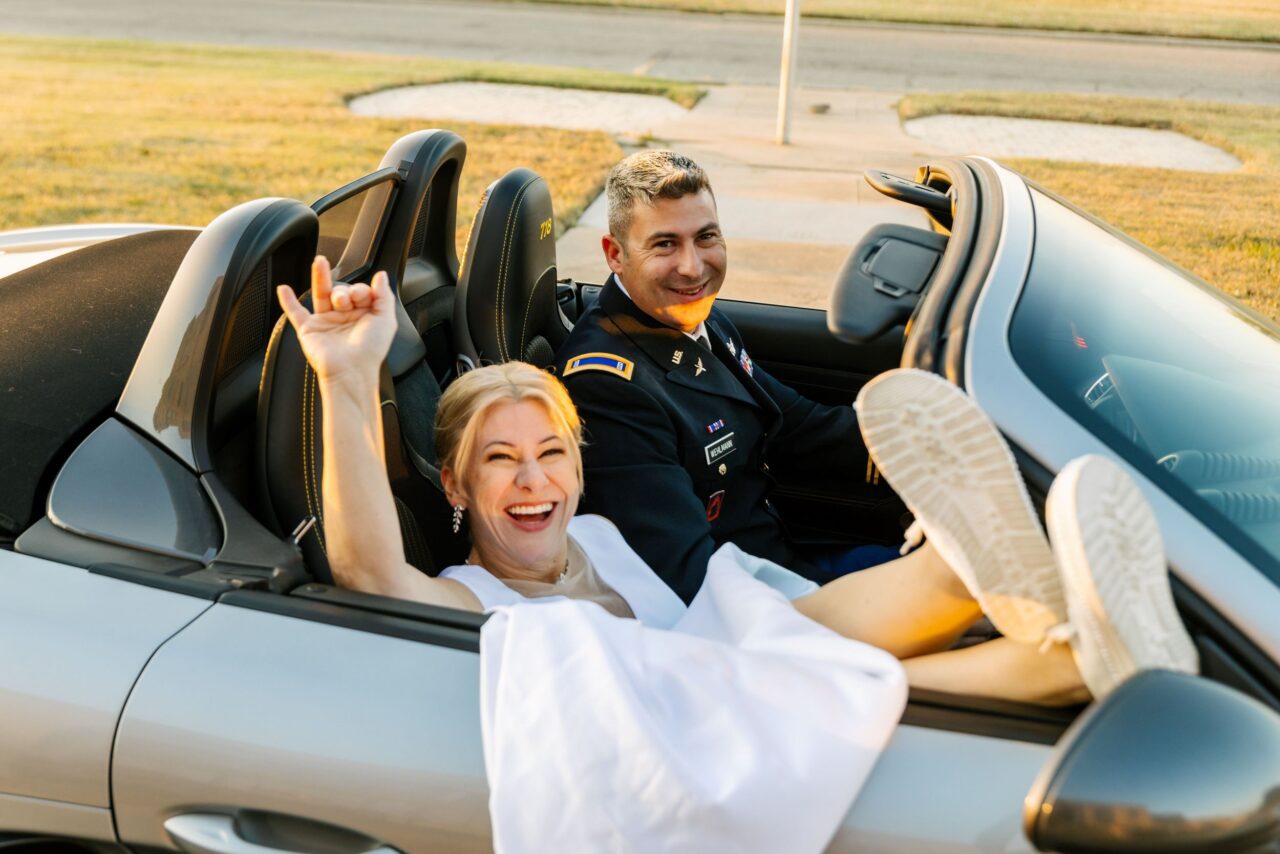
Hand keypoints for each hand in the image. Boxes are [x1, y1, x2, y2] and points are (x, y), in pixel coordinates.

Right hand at [277, 256, 396, 384]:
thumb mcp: (386, 320)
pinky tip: (283, 288)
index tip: (362, 297)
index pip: (360, 292)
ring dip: (320, 277)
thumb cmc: (370, 351)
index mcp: (363, 316)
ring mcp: (326, 323)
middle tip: (346, 300)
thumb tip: (381, 276)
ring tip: (319, 261)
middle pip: (341, 291)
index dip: (361, 290)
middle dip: (344, 291)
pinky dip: (288, 301)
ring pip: (321, 295)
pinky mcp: (309, 329)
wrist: (350, 371)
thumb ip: (384, 295)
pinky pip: (295, 313)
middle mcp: (344, 318)